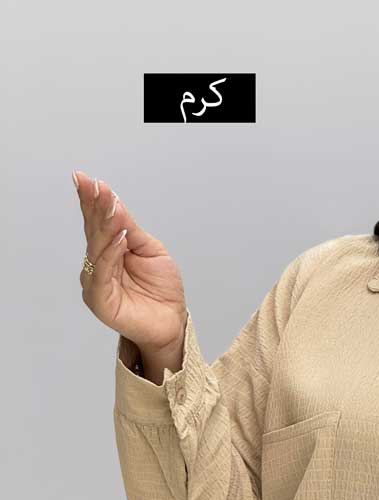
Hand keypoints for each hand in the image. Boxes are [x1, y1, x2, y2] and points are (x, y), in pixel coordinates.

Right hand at [75, 171, 187, 353]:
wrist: (172, 321)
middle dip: (95, 207)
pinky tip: (118, 238)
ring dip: (104, 226)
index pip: (96, 222)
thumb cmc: (161, 289)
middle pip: (93, 231)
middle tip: (96, 186)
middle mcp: (98, 264)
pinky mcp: (100, 301)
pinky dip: (110, 254)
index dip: (91, 200)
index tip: (85, 178)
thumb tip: (114, 202)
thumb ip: (130, 230)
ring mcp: (96, 282)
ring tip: (110, 207)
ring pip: (96, 249)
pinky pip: (102, 274)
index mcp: (109, 251)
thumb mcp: (150, 250)